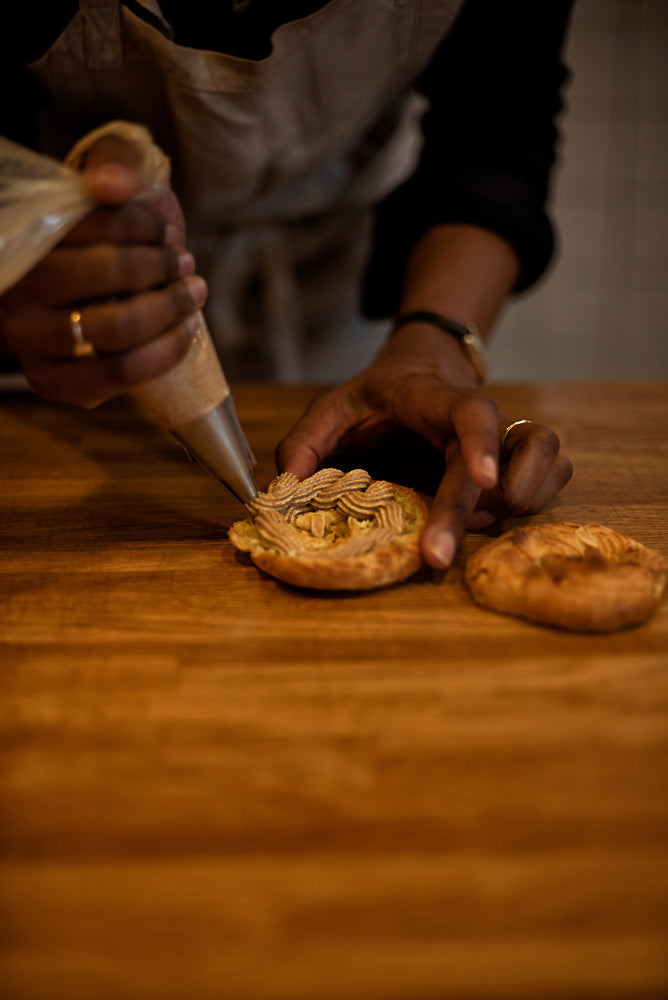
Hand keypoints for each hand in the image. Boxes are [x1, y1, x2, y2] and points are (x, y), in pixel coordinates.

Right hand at [1, 134, 206, 408]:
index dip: (141, 226)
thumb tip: (110, 186)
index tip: (165, 230)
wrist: (92, 291)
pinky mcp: (56, 383)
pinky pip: (121, 373)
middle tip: (184, 263)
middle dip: (160, 268)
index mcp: (21, 241)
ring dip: (171, 308)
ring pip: (117, 330)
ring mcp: (30, 343)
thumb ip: (115, 160)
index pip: (88, 227)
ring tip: (193, 293)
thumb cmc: (104, 234)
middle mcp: (14, 294)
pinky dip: (167, 350)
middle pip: (107, 278)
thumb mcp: (111, 180)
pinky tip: (187, 329)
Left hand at [276, 327, 572, 568]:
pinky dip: (534, 500)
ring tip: (474, 524)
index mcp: (433, 397)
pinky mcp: (518, 458)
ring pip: (548, 461)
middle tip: (436, 559)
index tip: (482, 481)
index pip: (470, 410)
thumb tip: (287, 491)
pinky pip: (554, 477)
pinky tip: (492, 517)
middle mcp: (478, 417)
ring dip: (520, 501)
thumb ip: (304, 444)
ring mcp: (504, 437)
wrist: (422, 368)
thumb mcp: (332, 408)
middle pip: (496, 461)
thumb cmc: (377, 395)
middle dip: (468, 513)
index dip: (480, 442)